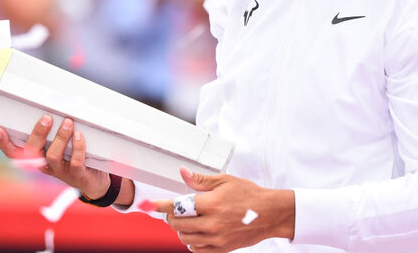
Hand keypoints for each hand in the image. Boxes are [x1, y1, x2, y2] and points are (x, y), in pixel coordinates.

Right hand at [0, 115, 110, 199]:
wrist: (93, 179)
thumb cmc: (73, 154)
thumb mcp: (61, 142)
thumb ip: (55, 127)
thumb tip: (60, 101)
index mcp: (36, 156)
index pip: (14, 152)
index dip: (4, 143)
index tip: (0, 130)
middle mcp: (44, 164)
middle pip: (33, 151)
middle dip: (38, 133)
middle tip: (47, 117)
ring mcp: (60, 171)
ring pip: (53, 155)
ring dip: (60, 137)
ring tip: (67, 122)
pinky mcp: (76, 175)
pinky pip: (75, 162)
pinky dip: (77, 147)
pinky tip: (79, 135)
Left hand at [152, 167, 294, 252]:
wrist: (270, 214)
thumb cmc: (249, 195)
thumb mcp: (225, 181)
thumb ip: (200, 180)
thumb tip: (183, 173)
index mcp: (212, 204)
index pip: (178, 205)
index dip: (160, 206)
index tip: (148, 205)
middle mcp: (212, 223)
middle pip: (177, 223)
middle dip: (172, 215)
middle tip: (177, 209)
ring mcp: (216, 238)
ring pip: (184, 237)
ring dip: (181, 228)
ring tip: (189, 219)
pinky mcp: (221, 249)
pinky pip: (196, 250)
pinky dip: (192, 241)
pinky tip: (197, 232)